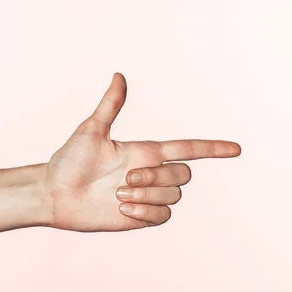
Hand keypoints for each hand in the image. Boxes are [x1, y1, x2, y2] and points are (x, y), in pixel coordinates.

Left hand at [46, 73, 240, 231]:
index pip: (188, 148)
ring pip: (173, 195)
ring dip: (147, 195)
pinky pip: (162, 216)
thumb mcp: (91, 130)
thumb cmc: (69, 160)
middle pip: (184, 174)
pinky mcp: (140, 216)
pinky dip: (145, 211)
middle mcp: (150, 172)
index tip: (236, 149)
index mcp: (145, 150)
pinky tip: (122, 208)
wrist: (55, 194)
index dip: (213, 148)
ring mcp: (147, 195)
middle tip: (124, 179)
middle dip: (158, 177)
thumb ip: (110, 105)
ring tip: (118, 194)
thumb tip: (119, 75)